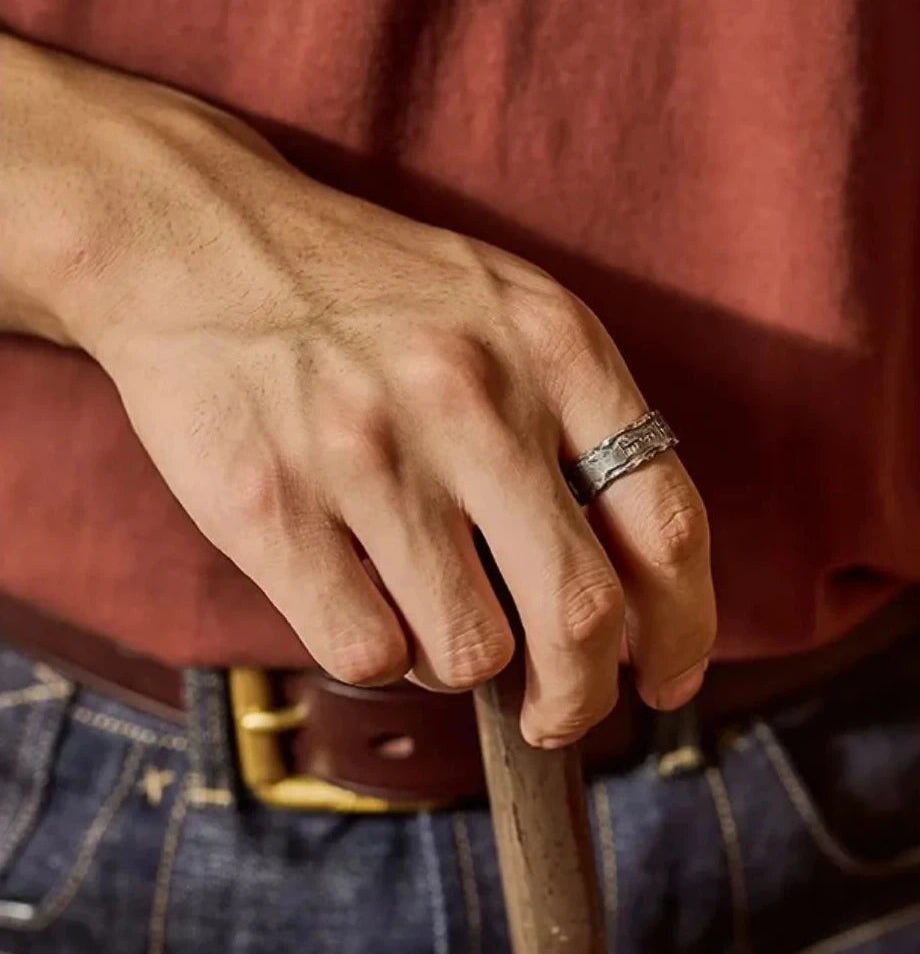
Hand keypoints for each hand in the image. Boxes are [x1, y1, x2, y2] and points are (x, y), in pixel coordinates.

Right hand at [8, 38, 715, 744]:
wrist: (201, 240)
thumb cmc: (372, 295)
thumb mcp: (508, 314)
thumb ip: (582, 425)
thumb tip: (636, 588)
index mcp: (555, 348)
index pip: (669, 525)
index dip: (684, 630)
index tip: (666, 680)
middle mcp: (474, 400)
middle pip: (584, 615)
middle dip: (581, 697)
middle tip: (559, 713)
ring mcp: (370, 455)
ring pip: (471, 654)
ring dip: (467, 670)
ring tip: (437, 622)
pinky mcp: (273, 508)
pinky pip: (368, 653)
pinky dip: (383, 660)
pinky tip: (367, 606)